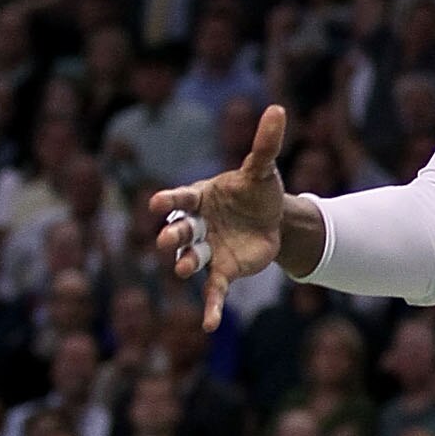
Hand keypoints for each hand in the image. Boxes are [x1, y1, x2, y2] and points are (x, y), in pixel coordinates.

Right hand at [153, 101, 288, 333]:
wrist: (273, 219)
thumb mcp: (263, 169)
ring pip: (192, 257)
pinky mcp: (224, 270)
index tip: (157, 203)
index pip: (181, 197)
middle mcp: (199, 224)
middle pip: (181, 229)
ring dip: (186, 263)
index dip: (170, 200)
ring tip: (184, 268)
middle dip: (174, 233)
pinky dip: (211, 308)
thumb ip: (265, 143)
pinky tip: (208, 326)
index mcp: (202, 196)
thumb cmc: (258, 191)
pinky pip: (214, 290)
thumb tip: (277, 109)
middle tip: (168, 238)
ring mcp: (208, 249)